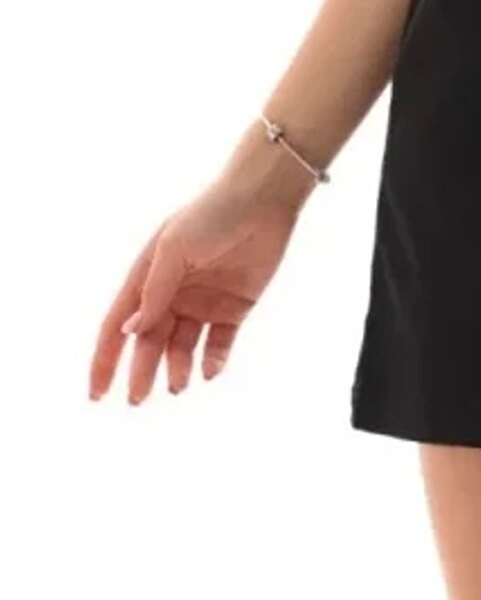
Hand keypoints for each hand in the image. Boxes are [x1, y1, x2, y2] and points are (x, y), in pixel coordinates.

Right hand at [88, 173, 306, 405]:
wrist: (264, 199)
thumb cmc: (211, 215)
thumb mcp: (174, 248)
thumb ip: (153, 291)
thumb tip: (129, 331)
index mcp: (149, 277)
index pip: (119, 324)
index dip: (105, 359)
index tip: (97, 394)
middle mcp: (173, 293)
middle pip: (150, 342)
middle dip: (141, 371)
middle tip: (138, 399)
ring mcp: (203, 302)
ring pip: (182, 348)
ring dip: (177, 368)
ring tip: (178, 385)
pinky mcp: (235, 307)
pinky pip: (218, 343)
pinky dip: (213, 361)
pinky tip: (209, 370)